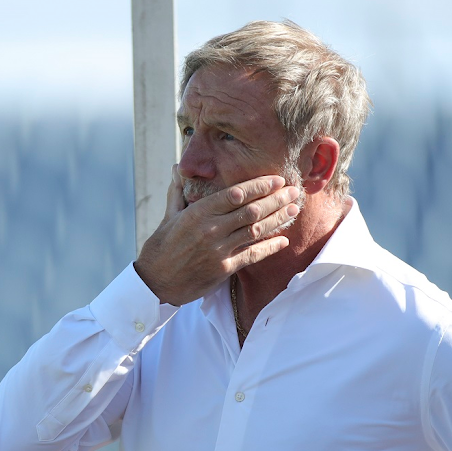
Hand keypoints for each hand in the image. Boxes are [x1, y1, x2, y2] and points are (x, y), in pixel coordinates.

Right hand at [134, 166, 299, 304]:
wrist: (156, 282)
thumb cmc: (161, 247)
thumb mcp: (168, 216)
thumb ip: (178, 191)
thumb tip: (178, 168)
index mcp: (198, 212)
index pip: (235, 194)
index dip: (259, 186)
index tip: (276, 180)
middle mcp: (211, 229)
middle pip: (251, 211)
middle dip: (276, 199)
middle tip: (294, 191)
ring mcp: (219, 250)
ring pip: (256, 231)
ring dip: (278, 219)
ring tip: (294, 210)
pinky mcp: (224, 268)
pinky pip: (252, 255)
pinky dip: (269, 247)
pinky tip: (283, 240)